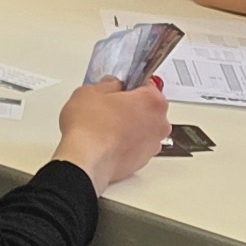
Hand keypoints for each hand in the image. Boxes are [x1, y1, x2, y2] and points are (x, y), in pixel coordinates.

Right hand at [53, 77, 171, 188]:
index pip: (146, 84)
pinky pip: (136, 147)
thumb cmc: (91, 128)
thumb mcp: (90, 91)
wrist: (86, 159)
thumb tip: (110, 87)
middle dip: (131, 107)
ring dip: (130, 127)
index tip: (118, 88)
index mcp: (153, 100)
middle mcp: (160, 123)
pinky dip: (125, 144)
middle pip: (148, 108)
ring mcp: (153, 144)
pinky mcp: (142, 161)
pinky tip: (105, 141)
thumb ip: (107, 84)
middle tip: (108, 108)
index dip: (128, 85)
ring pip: (144, 129)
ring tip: (104, 127)